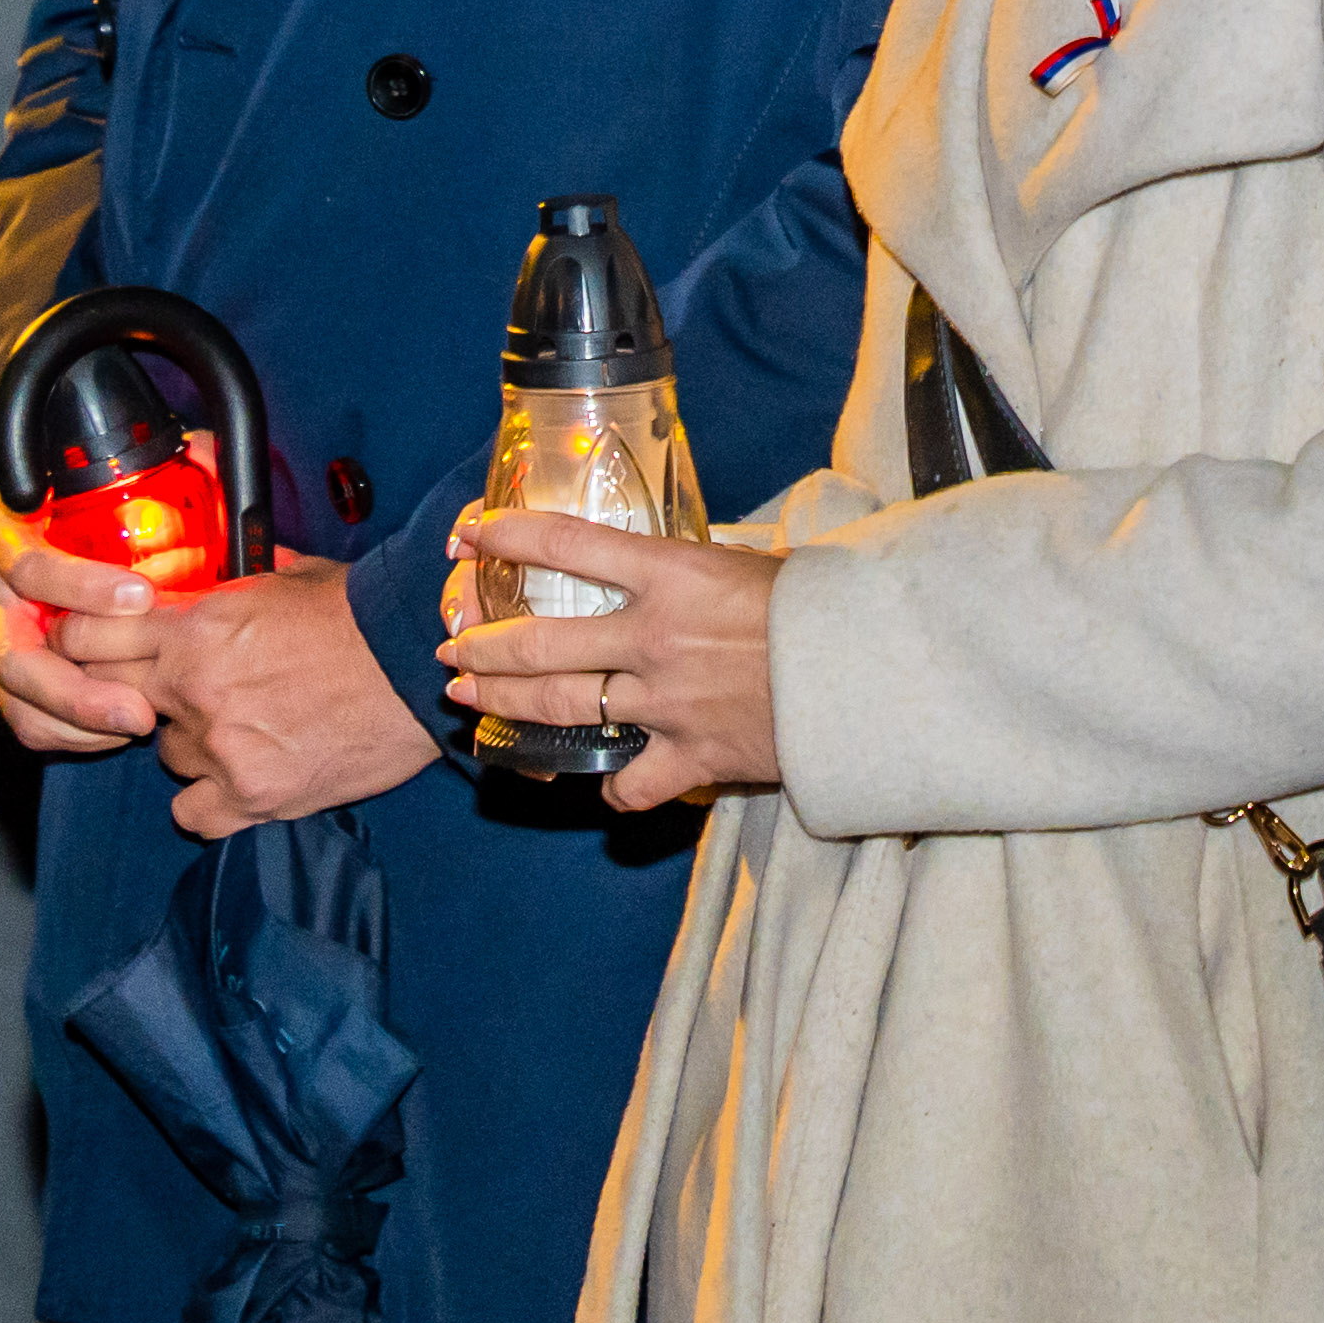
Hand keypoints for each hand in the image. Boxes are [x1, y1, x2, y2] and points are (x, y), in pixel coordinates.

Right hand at [0, 438, 210, 756]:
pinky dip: (68, 734)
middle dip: (78, 690)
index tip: (140, 598)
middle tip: (140, 707)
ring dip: (77, 721)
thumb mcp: (90, 476)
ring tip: (135, 724)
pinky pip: (23, 718)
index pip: (30, 565)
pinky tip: (112, 731)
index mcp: (4, 536)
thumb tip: (204, 449)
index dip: (82, 586)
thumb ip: (148, 466)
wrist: (14, 522)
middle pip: (15, 657)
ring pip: (16, 697)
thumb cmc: (63, 501)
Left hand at [46, 553, 441, 837]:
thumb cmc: (356, 614)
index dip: (83, 646)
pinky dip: (209, 800)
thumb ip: (221, 588)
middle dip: (129, 694)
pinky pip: (193, 814)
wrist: (415, 664)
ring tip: (236, 728)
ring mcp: (221, 750)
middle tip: (162, 691)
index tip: (93, 651)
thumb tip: (194, 577)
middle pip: (108, 700)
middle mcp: (193, 691)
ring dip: (187, 743)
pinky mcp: (253, 797)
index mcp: (193, 628)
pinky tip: (237, 777)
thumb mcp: (280, 577)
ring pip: (163, 756)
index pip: (86, 640)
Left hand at [442, 511, 787, 813]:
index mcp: (671, 574)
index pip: (566, 546)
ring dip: (507, 702)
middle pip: (541, 642)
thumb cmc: (821, 605)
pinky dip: (612, 787)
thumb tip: (661, 563)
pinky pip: (631, 784)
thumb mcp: (749, 562)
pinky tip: (600, 783)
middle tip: (450, 646)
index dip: (507, 537)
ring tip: (471, 697)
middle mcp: (655, 638)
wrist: (874, 671)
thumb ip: (692, 570)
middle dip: (483, 645)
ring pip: (563, 707)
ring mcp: (667, 703)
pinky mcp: (692, 758)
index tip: (469, 535)